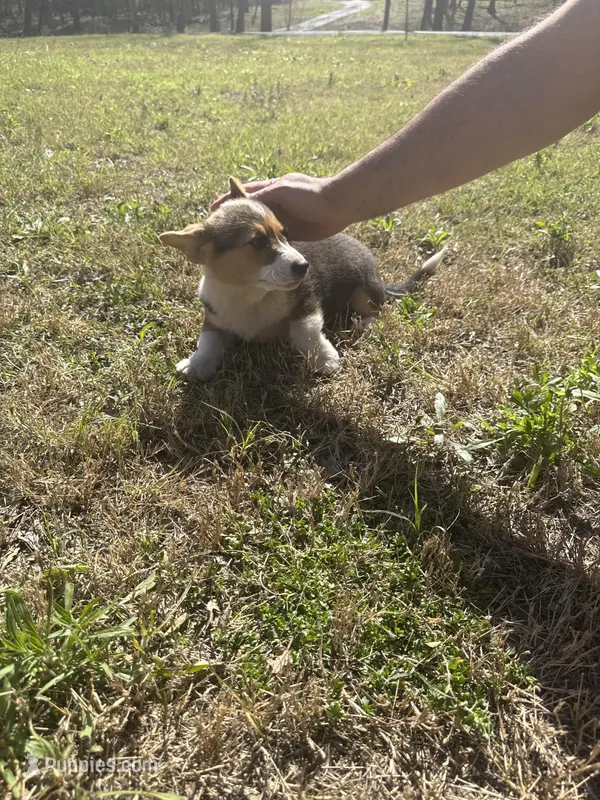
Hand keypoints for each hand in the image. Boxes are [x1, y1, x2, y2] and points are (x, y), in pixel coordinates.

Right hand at [210, 173, 347, 240]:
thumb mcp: (282, 190)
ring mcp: (283, 219)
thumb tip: (243, 201)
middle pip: (250, 213)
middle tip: (219, 231)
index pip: (245, 194)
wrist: (337, 206)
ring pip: (261, 228)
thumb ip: (263, 196)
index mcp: (271, 189)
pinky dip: (264, 246)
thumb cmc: (310, 194)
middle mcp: (275, 204)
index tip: (213, 209)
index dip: (229, 200)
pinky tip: (254, 253)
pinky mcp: (292, 233)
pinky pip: (274, 240)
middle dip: (235, 220)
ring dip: (249, 235)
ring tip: (232, 245)